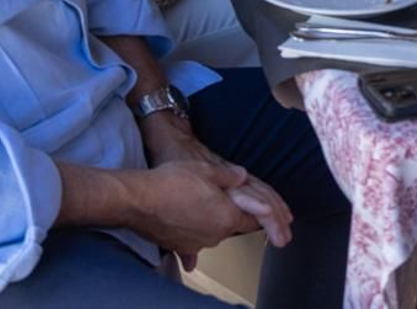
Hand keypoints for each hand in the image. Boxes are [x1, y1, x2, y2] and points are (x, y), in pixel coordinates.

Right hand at [137, 120, 294, 264]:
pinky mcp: (179, 245)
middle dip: (243, 218)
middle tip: (255, 219)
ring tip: (213, 210)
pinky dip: (199, 229)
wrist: (138, 199)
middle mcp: (216, 234)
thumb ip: (229, 176)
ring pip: (216, 232)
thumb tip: (241, 177)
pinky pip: (196, 239)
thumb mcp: (206, 170)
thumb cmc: (171, 181)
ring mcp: (197, 242)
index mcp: (227, 216)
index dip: (267, 216)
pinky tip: (194, 220)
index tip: (279, 220)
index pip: (254, 218)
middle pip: (236, 226)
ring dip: (219, 222)